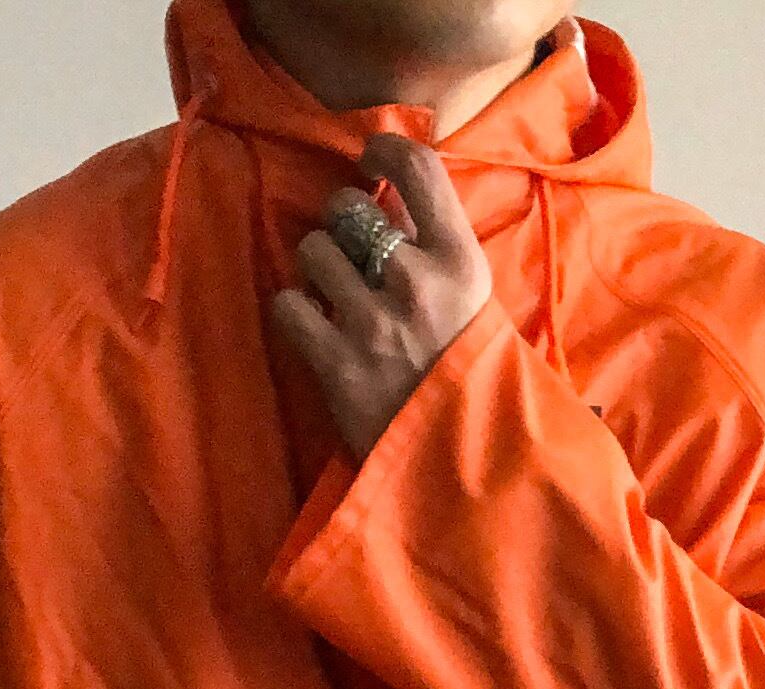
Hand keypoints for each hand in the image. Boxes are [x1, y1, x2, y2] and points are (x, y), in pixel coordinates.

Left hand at [268, 132, 493, 462]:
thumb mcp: (476, 302)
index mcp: (461, 261)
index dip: (383, 147)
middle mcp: (417, 283)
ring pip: (313, 250)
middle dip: (342, 223)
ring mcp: (374, 325)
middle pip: (349, 207)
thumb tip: (391, 196)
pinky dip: (294, 313)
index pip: (418, 168)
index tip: (368, 156)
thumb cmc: (472, 376)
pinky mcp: (338, 366)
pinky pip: (288, 306)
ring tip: (334, 293)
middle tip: (352, 252)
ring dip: (316, 267)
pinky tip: (314, 327)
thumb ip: (438, 248)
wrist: (467, 463)